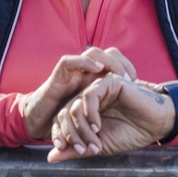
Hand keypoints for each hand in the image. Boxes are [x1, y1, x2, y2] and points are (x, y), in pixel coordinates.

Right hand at [21, 47, 136, 140]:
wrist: (38, 122)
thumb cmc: (68, 119)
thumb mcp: (92, 114)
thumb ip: (109, 111)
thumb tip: (132, 111)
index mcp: (95, 79)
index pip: (116, 61)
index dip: (128, 67)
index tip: (139, 83)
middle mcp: (85, 72)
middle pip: (107, 54)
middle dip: (121, 64)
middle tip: (130, 80)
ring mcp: (72, 72)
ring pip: (91, 54)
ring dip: (107, 62)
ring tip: (118, 75)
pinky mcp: (57, 77)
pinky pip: (68, 62)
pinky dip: (84, 63)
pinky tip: (97, 70)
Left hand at [47, 76, 175, 162]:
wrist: (156, 126)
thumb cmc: (131, 135)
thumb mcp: (99, 146)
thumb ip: (76, 150)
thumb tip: (51, 158)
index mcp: (86, 112)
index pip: (62, 121)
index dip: (61, 136)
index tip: (67, 152)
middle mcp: (90, 100)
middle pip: (65, 113)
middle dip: (71, 134)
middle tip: (83, 150)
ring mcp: (99, 90)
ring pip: (75, 104)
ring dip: (81, 127)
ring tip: (95, 140)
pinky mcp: (109, 82)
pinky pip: (89, 94)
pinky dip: (89, 112)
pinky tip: (98, 126)